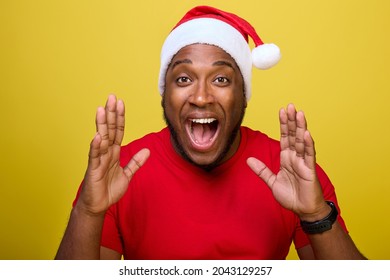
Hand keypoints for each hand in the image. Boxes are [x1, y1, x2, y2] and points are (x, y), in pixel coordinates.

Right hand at [77, 95, 149, 215]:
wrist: (98, 206)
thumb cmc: (109, 189)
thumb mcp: (127, 174)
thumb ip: (136, 162)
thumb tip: (147, 150)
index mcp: (113, 153)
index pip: (118, 131)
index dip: (120, 117)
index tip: (121, 103)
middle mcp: (105, 153)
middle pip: (109, 130)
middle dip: (111, 114)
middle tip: (111, 97)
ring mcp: (98, 160)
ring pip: (101, 139)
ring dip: (102, 125)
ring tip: (102, 109)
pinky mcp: (93, 170)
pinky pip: (95, 156)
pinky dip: (96, 146)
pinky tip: (97, 136)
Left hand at [247, 104, 328, 220]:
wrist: (303, 210)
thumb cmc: (291, 196)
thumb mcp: (272, 181)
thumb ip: (262, 170)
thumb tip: (248, 160)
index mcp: (287, 158)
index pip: (285, 137)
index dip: (283, 124)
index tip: (282, 111)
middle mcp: (295, 157)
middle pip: (293, 135)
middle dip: (291, 120)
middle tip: (290, 106)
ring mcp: (303, 162)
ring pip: (301, 141)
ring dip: (300, 127)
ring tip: (299, 113)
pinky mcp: (309, 170)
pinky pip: (308, 155)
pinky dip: (307, 144)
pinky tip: (306, 133)